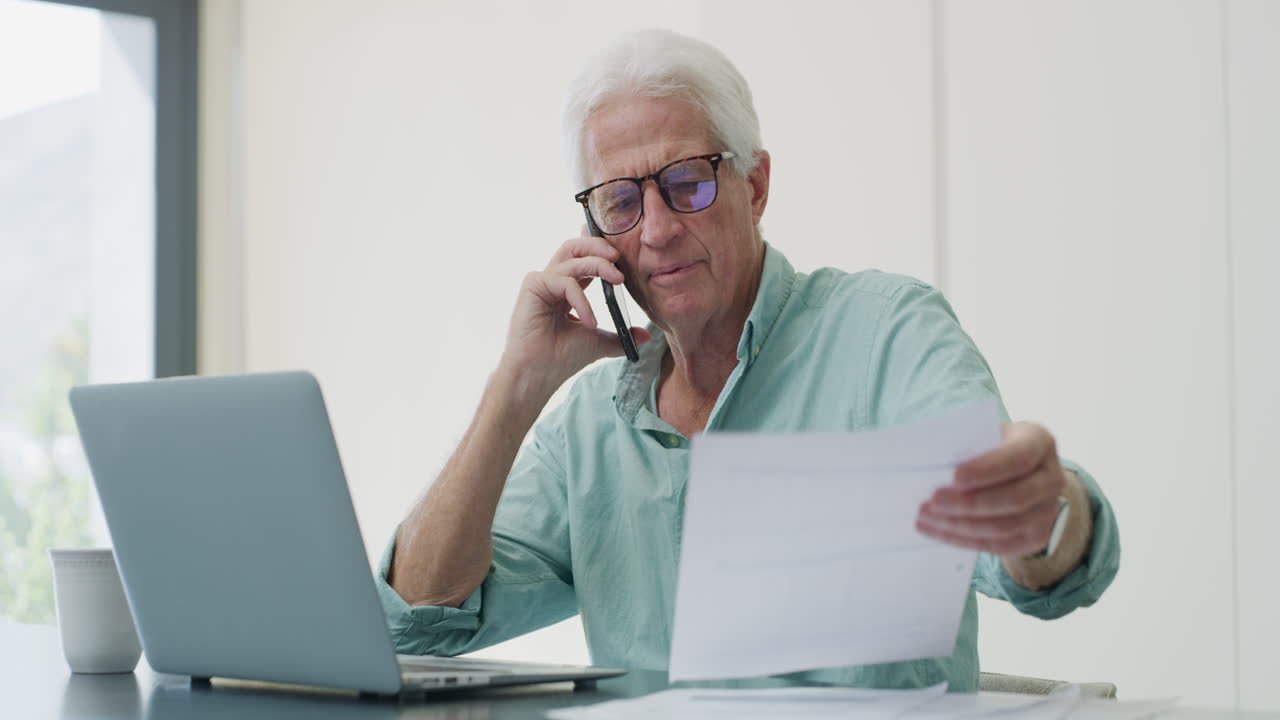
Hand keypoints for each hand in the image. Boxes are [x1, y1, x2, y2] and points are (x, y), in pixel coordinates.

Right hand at [499, 229, 650, 394]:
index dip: (603, 251)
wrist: (537, 376)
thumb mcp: (598, 342)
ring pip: (573, 257)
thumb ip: (621, 336)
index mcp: (566, 289)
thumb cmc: (560, 359)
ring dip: (599, 265)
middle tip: (620, 257)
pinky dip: (582, 299)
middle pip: (575, 246)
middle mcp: (553, 281)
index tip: (623, 257)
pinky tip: (590, 322)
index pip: (585, 258)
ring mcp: (542, 282)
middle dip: (599, 244)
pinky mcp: (533, 286)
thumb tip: (646, 336)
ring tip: (618, 281)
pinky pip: (565, 281)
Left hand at [916, 422, 1067, 558]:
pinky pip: (999, 545)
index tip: (954, 477)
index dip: (987, 470)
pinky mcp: (1036, 536)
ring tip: (926, 517)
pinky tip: (935, 530)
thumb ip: (965, 444)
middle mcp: (1052, 477)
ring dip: (961, 525)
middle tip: (933, 501)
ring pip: (1005, 526)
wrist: (1013, 470)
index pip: (1019, 458)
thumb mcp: (982, 434)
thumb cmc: (989, 446)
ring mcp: (1048, 510)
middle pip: (1014, 498)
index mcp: (1039, 442)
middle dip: (969, 503)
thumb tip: (931, 465)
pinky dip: (963, 540)